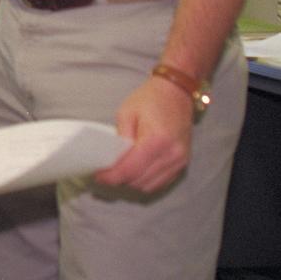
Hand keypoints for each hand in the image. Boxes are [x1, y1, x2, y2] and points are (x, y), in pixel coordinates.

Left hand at [94, 76, 193, 192]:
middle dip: (119, 180)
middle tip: (104, 174)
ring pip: (149, 186)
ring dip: (132, 183)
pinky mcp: (182, 164)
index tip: (98, 177)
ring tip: (117, 174)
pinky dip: (145, 181)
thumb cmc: (150, 99)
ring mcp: (179, 161)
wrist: (176, 93)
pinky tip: (134, 173)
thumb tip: (112, 160)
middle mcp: (172, 155)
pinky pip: (160, 182)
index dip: (112, 177)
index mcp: (157, 140)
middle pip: (139, 181)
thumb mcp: (126, 113)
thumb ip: (120, 138)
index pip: (131, 169)